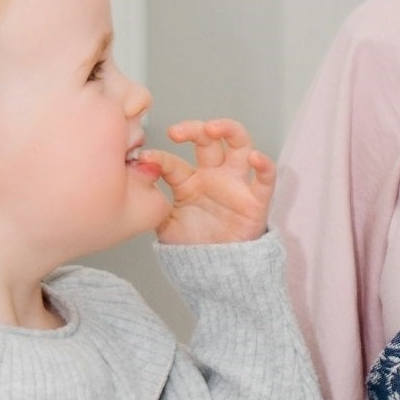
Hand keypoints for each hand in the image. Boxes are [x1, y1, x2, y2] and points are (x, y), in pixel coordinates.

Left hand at [145, 119, 273, 245]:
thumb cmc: (191, 246)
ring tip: (214, 128)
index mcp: (189, 181)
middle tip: (176, 132)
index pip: (173, 162)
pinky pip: (266, 179)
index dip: (159, 158)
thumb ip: (152, 203)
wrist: (215, 272)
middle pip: (209, 140)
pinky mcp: (256, 200)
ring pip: (240, 145)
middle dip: (194, 129)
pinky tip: (255, 157)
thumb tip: (133, 180)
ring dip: (229, 130)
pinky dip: (265, 165)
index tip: (144, 158)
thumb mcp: (165, 224)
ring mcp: (236, 184)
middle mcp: (213, 175)